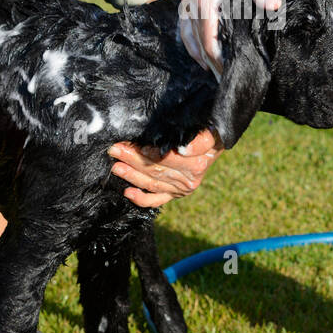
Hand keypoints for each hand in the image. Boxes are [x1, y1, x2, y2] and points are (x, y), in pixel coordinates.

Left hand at [107, 127, 222, 207]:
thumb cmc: (209, 132)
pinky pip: (157, 199)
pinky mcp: (175, 194)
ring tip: (116, 166)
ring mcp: (181, 189)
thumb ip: (199, 141)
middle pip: (154, 169)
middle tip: (114, 150)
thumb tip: (183, 149)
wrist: (218, 142)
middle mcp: (189, 180)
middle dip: (132, 160)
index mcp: (196, 164)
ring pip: (152, 183)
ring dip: (131, 175)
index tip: (129, 144)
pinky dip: (142, 199)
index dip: (145, 152)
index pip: (165, 159)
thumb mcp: (209, 132)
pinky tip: (128, 192)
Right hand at [179, 0, 280, 76]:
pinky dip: (188, 37)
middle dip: (208, 61)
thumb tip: (274, 6)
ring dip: (195, 52)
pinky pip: (183, 22)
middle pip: (196, 41)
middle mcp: (192, 2)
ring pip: (186, 33)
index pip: (208, 39)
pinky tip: (196, 44)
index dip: (217, 59)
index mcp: (205, 0)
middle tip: (221, 79)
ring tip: (207, 67)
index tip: (227, 73)